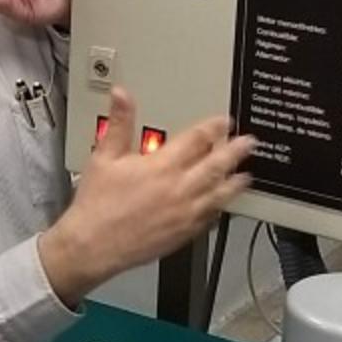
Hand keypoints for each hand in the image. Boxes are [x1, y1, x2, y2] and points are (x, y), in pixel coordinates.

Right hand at [39, 87, 252, 305]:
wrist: (92, 245)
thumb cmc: (97, 203)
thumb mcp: (104, 156)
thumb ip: (118, 123)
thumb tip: (122, 95)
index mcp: (162, 166)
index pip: (196, 140)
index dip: (213, 128)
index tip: (224, 121)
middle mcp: (179, 189)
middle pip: (216, 165)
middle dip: (235, 151)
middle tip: (249, 142)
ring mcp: (185, 214)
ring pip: (219, 194)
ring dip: (234, 182)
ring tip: (246, 175)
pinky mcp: (183, 234)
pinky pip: (210, 218)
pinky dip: (219, 208)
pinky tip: (222, 204)